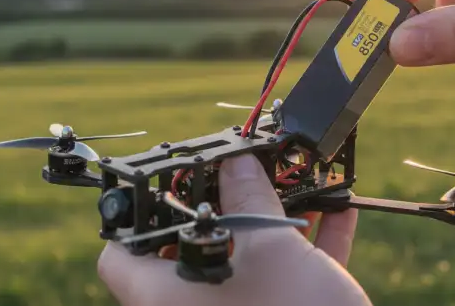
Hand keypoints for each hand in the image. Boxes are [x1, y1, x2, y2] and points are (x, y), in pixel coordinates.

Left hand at [97, 154, 370, 305]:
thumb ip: (250, 198)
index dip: (134, 216)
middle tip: (240, 173)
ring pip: (240, 261)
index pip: (118, 256)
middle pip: (188, 249)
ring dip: (270, 221)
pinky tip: (336, 212)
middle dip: (223, 204)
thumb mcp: (272, 246)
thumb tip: (236, 162)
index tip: (165, 185)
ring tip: (294, 185)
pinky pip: (279, 279)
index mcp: (163, 297)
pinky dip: (302, 248)